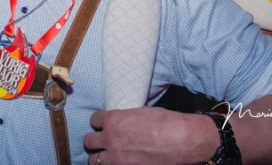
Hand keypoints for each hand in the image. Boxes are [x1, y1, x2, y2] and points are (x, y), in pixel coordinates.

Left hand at [84, 107, 216, 164]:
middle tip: (104, 142)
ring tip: (109, 156)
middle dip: (96, 141)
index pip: (93, 120)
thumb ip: (125, 118)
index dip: (100, 123)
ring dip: (100, 157)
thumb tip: (121, 122)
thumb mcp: (141, 112)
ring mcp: (116, 158)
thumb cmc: (166, 122)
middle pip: (88, 141)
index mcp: (113, 120)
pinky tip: (120, 162)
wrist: (183, 140)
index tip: (105, 126)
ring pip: (94, 160)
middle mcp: (110, 139)